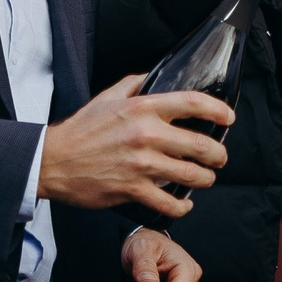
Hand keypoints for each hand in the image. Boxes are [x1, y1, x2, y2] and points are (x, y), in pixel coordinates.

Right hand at [41, 74, 230, 222]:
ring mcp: (141, 164)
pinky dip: (182, 206)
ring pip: (192, 175)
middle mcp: (147, 135)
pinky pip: (169, 202)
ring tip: (205, 179)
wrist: (52, 161)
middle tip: (219, 158)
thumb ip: (136, 83)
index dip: (218, 110)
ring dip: (205, 179)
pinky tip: (183, 203)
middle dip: (218, 154)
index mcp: (143, 108)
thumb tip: (157, 76)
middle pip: (201, 145)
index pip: (193, 103)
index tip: (228, 118)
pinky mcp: (132, 189)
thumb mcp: (108, 97)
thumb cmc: (80, 130)